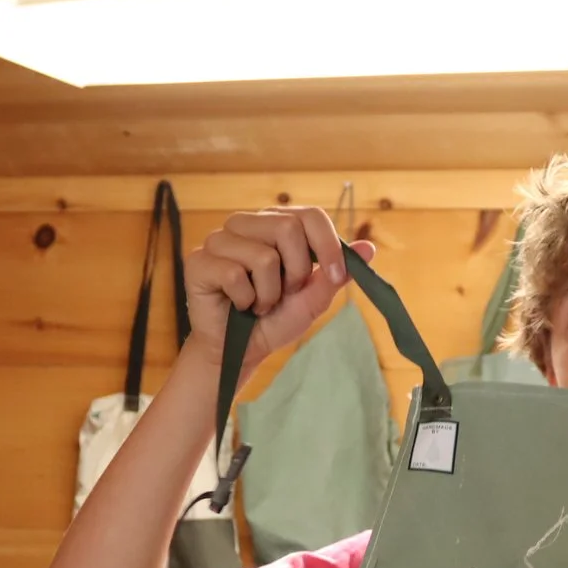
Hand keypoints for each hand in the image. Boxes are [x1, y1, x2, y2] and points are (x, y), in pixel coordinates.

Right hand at [182, 207, 375, 378]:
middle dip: (296, 271)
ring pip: (263, 255)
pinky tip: (238, 306)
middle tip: (284, 294)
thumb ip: (336, 273)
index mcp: (275, 224)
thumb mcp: (312, 299)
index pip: (310, 215)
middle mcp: (246, 224)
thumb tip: (369, 247)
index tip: (337, 277)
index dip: (328, 245)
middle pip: (287, 227)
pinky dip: (245, 300)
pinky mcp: (198, 261)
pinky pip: (234, 274)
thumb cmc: (273, 321)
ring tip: (259, 303)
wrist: (240, 351)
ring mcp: (219, 240)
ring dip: (269, 292)